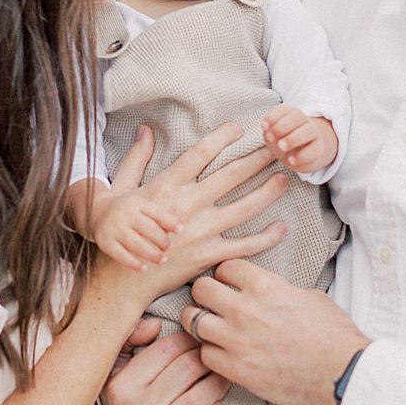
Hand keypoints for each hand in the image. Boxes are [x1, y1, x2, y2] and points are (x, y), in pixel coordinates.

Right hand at [89, 187, 181, 272]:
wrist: (96, 212)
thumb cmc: (126, 211)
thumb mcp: (140, 206)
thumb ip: (158, 216)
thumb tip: (179, 229)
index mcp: (136, 203)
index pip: (157, 213)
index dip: (171, 222)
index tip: (181, 231)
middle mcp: (125, 214)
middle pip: (149, 230)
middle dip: (162, 241)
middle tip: (168, 248)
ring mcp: (114, 228)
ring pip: (137, 245)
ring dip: (152, 255)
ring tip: (162, 260)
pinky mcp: (105, 242)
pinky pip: (122, 256)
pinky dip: (135, 264)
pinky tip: (145, 268)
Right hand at [101, 327, 228, 404]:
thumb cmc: (128, 397)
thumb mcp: (118, 365)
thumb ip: (131, 336)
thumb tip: (155, 326)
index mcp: (121, 385)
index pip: (167, 348)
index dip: (189, 339)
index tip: (199, 340)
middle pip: (187, 370)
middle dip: (208, 359)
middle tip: (215, 357)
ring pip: (198, 401)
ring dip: (218, 384)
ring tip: (222, 378)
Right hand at [115, 123, 290, 300]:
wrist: (123, 276)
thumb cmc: (121, 231)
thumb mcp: (123, 189)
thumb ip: (137, 157)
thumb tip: (144, 129)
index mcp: (169, 185)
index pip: (200, 153)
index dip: (221, 137)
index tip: (239, 128)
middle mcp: (189, 205)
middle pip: (231, 175)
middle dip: (256, 159)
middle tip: (276, 148)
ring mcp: (202, 231)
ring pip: (245, 208)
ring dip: (268, 192)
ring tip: (284, 179)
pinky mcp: (209, 255)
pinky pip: (245, 245)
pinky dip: (266, 237)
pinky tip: (281, 228)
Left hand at [182, 260, 369, 404]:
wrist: (342, 373)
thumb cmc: (333, 335)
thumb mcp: (308, 295)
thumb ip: (277, 289)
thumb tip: (265, 291)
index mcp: (265, 285)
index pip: (225, 267)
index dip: (225, 275)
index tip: (228, 283)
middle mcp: (245, 309)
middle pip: (201, 289)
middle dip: (205, 294)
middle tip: (210, 302)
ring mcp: (238, 340)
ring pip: (194, 321)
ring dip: (201, 323)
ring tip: (210, 327)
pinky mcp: (237, 369)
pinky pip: (205, 354)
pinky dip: (210, 353)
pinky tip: (222, 353)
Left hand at [261, 106, 337, 172]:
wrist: (302, 155)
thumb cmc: (282, 142)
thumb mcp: (273, 138)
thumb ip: (270, 134)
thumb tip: (268, 134)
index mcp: (291, 114)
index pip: (284, 109)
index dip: (273, 116)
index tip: (263, 126)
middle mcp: (304, 120)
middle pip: (297, 116)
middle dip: (282, 126)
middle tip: (271, 137)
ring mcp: (313, 133)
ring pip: (307, 131)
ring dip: (293, 138)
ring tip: (281, 146)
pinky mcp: (318, 148)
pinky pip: (314, 150)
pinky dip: (302, 155)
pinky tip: (291, 160)